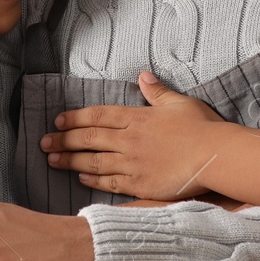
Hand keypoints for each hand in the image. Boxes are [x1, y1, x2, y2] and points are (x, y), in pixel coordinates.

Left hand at [40, 72, 226, 199]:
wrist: (215, 156)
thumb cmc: (201, 127)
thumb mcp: (178, 102)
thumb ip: (157, 91)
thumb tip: (142, 76)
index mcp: (137, 117)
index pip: (97, 116)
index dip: (75, 118)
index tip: (58, 120)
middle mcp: (129, 139)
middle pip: (88, 138)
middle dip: (63, 139)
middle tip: (43, 142)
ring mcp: (133, 163)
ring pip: (93, 161)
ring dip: (70, 160)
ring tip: (52, 160)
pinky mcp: (140, 184)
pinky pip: (110, 182)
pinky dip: (92, 179)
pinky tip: (80, 177)